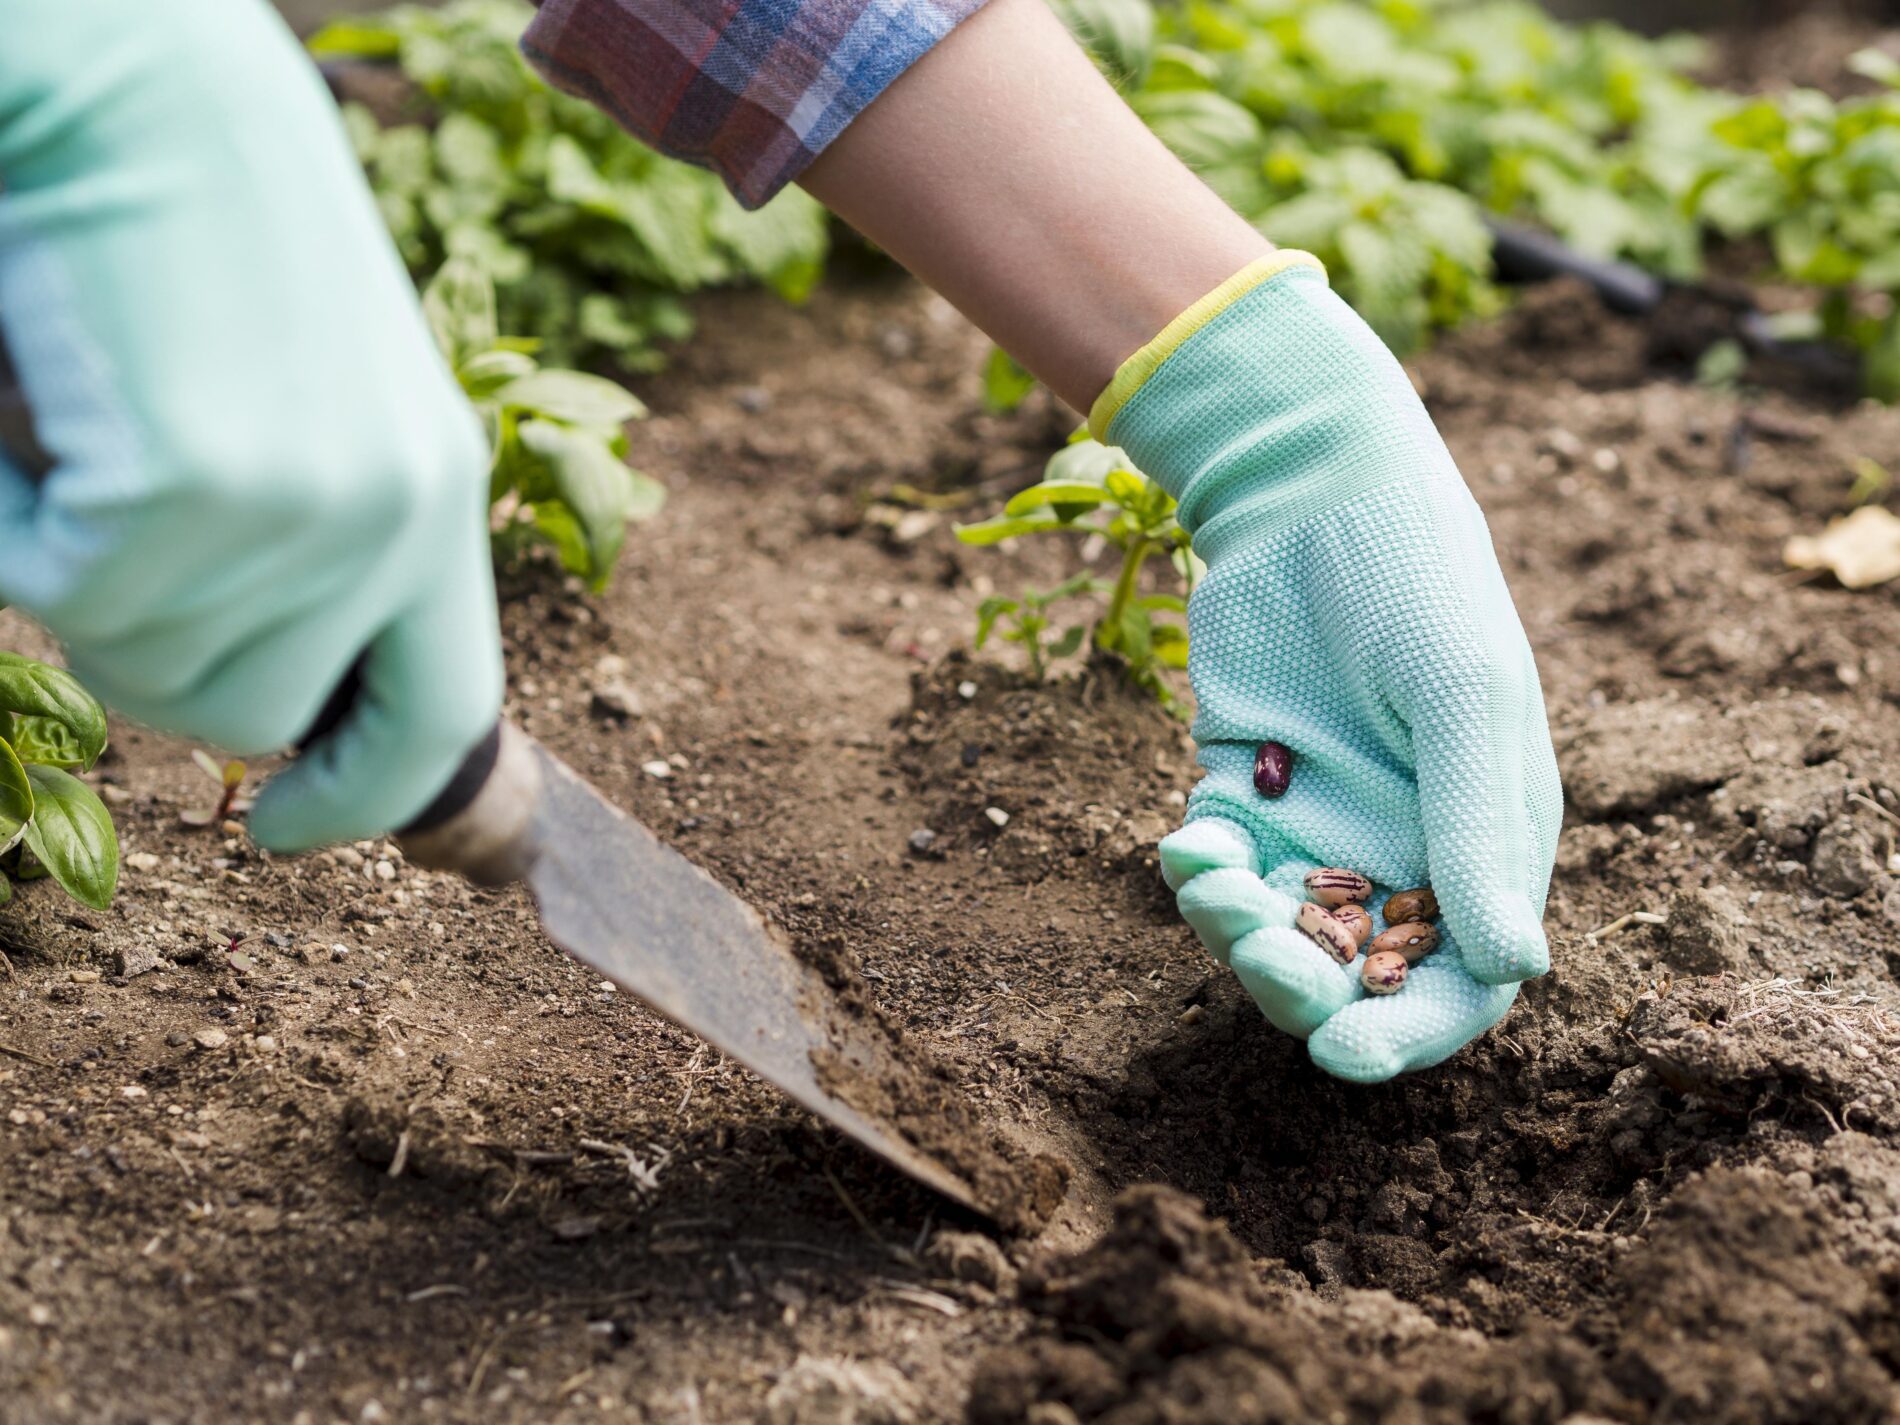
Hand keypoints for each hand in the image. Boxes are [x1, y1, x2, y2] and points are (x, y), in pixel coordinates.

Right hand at [0, 0, 501, 850]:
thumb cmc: (201, 240)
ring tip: (95, 429)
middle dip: (156, 656)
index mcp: (440, 498)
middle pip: (252, 721)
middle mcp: (398, 520)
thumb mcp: (313, 408)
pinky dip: (10, 520)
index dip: (362, 797)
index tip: (283, 834)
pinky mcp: (190, 493)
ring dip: (82, 574)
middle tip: (114, 523)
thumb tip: (277, 712)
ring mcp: (304, 514)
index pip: (440, 718)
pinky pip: (55, 594)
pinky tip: (44, 409)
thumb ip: (327, 549)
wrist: (127, 80)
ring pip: (146, 672)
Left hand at [1096, 254, 1561, 1081]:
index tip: (1344, 1054)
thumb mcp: (1459, 700)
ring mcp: (1318, 822)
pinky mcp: (1242, 788)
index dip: (1410, 1029)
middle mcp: (1403, 847)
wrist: (1312, 492)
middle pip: (1357, 973)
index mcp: (1485, 842)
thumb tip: (1516, 971)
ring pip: (1275, 931)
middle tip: (1260, 957)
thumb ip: (1477, 830)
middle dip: (1305, 988)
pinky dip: (1196, 874)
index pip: (1462, 978)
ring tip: (1210, 881)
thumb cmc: (1416, 585)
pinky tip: (1184, 844)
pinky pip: (1218, 867)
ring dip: (1237, 932)